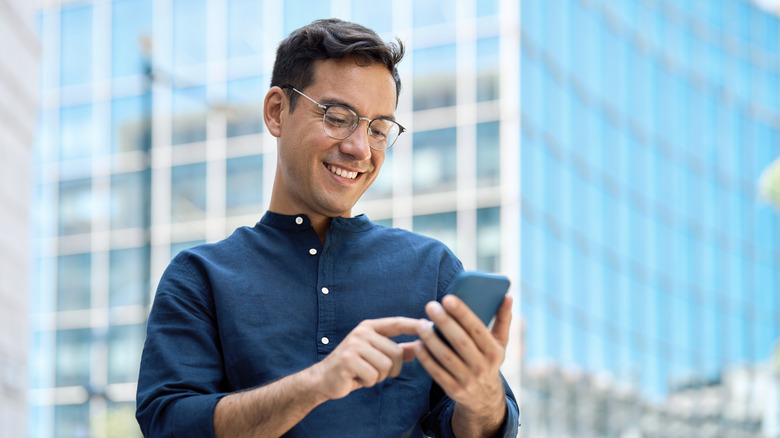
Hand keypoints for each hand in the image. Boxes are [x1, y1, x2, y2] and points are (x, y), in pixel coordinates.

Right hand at [310, 317, 420, 400]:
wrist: (323, 379)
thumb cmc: (354, 367)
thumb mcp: (377, 355)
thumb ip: (399, 350)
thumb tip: (422, 346)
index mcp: (369, 327)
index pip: (396, 323)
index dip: (413, 325)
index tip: (429, 325)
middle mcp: (362, 332)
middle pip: (395, 353)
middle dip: (391, 369)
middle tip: (374, 371)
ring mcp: (354, 345)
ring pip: (386, 366)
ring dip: (378, 377)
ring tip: (364, 373)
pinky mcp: (348, 360)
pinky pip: (373, 376)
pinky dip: (368, 382)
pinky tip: (356, 378)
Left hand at [414, 294, 512, 421]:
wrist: (485, 398)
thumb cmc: (489, 360)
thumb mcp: (499, 343)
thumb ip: (503, 319)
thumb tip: (507, 296)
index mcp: (494, 352)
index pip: (477, 329)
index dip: (462, 313)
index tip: (448, 298)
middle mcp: (482, 366)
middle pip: (460, 341)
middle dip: (444, 322)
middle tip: (431, 306)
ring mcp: (467, 379)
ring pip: (446, 357)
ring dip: (431, 340)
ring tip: (421, 324)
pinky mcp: (453, 389)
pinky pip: (436, 372)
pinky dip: (426, 359)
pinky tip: (418, 345)